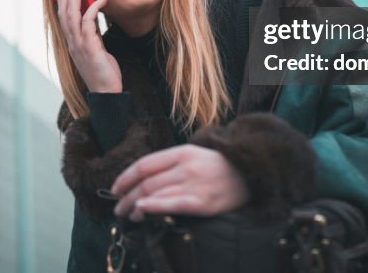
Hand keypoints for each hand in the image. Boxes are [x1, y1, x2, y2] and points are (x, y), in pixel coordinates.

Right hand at [57, 0, 120, 92]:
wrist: (107, 92)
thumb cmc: (103, 71)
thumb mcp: (96, 48)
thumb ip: (92, 33)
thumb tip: (92, 15)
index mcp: (72, 43)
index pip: (62, 17)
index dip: (61, 0)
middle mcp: (72, 43)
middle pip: (64, 12)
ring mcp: (79, 45)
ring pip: (72, 15)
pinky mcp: (89, 48)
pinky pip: (88, 23)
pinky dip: (93, 9)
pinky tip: (101, 0)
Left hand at [111, 145, 249, 220]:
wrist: (252, 174)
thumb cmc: (220, 167)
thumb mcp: (194, 155)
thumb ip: (171, 164)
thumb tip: (143, 179)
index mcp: (182, 152)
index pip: (145, 164)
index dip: (125, 177)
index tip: (115, 189)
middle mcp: (185, 167)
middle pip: (147, 182)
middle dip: (127, 197)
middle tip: (118, 207)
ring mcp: (194, 185)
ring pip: (156, 194)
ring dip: (136, 207)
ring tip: (128, 215)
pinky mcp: (203, 203)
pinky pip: (173, 204)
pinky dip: (154, 206)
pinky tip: (142, 211)